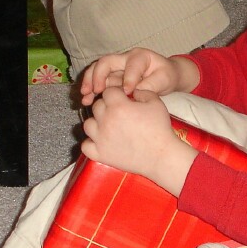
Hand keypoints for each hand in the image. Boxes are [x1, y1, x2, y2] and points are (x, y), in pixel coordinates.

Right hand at [80, 48, 197, 105]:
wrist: (165, 76)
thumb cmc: (166, 76)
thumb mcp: (164, 80)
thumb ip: (150, 86)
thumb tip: (133, 93)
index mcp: (140, 56)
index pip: (131, 65)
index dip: (128, 78)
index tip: (127, 92)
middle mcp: (125, 58)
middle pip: (106, 62)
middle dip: (98, 76)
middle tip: (95, 91)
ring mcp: (117, 68)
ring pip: (98, 70)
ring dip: (90, 83)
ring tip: (85, 97)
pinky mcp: (112, 78)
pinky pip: (98, 81)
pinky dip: (91, 91)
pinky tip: (87, 101)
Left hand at [81, 87, 196, 196]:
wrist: (160, 156)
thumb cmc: (160, 128)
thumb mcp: (156, 103)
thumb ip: (142, 92)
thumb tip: (132, 91)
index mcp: (118, 106)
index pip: (108, 92)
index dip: (116, 94)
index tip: (123, 99)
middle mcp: (105, 120)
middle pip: (96, 106)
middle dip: (106, 106)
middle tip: (118, 113)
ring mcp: (100, 138)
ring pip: (88, 124)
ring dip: (96, 123)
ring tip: (107, 126)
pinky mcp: (100, 154)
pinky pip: (85, 145)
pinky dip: (91, 143)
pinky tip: (101, 141)